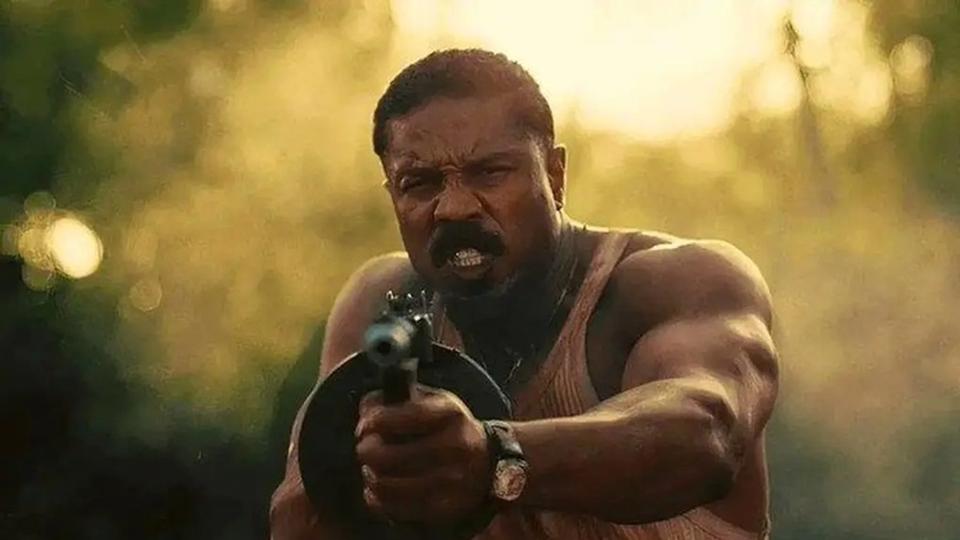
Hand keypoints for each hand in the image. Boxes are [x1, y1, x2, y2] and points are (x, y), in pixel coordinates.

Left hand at [355, 385, 490, 524]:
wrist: (487, 463)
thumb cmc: (449, 428)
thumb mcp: (434, 403)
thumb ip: (400, 399)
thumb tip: (367, 410)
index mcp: (450, 413)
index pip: (404, 416)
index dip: (375, 421)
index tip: (364, 425)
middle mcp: (455, 446)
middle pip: (389, 455)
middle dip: (366, 451)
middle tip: (364, 449)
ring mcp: (451, 480)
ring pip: (388, 484)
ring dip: (370, 476)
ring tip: (371, 469)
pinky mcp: (444, 508)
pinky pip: (395, 508)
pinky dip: (377, 499)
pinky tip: (376, 489)